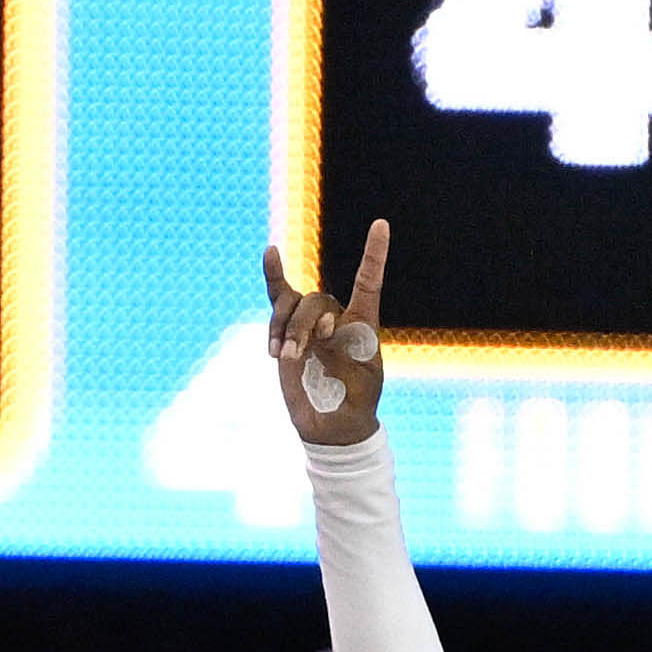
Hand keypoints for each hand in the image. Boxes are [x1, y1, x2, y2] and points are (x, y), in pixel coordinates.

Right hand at [262, 231, 389, 448]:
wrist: (334, 426)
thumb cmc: (355, 402)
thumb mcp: (361, 381)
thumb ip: (343, 353)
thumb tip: (320, 332)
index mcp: (361, 324)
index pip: (368, 282)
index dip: (374, 254)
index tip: (381, 225)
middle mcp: (336, 318)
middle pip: (316, 300)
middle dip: (304, 323)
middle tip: (298, 352)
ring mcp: (309, 326)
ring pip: (292, 303)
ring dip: (284, 325)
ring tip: (282, 356)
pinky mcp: (286, 336)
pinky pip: (277, 306)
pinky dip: (274, 299)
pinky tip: (270, 274)